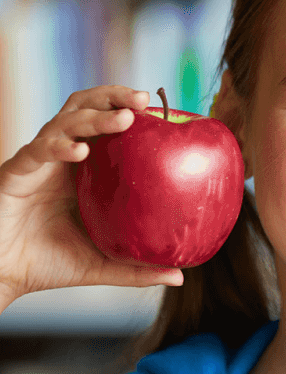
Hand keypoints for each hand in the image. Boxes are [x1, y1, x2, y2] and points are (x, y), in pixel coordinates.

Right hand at [0, 86, 182, 305]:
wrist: (2, 273)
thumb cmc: (48, 263)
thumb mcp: (103, 265)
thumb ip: (139, 269)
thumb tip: (181, 276)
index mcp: (84, 171)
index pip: (106, 128)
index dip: (128, 112)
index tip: (160, 112)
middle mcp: (62, 158)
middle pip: (85, 109)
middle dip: (112, 97)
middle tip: (143, 99)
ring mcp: (40, 162)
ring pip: (65, 122)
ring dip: (95, 117)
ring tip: (124, 119)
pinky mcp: (18, 172)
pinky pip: (39, 150)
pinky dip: (60, 146)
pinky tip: (80, 150)